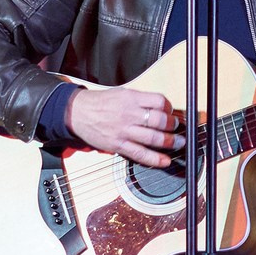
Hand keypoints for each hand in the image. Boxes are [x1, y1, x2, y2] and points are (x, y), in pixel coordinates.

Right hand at [67, 87, 182, 166]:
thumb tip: (161, 108)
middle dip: (173, 125)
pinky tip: (165, 160)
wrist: (76, 112)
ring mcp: (123, 131)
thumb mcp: (122, 93)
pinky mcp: (118, 145)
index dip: (169, 107)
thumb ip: (140, 100)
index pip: (159, 101)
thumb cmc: (99, 103)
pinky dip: (155, 159)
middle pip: (159, 120)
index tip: (171, 112)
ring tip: (178, 143)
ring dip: (170, 142)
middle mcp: (128, 114)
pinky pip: (140, 154)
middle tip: (177, 127)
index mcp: (130, 98)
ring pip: (153, 138)